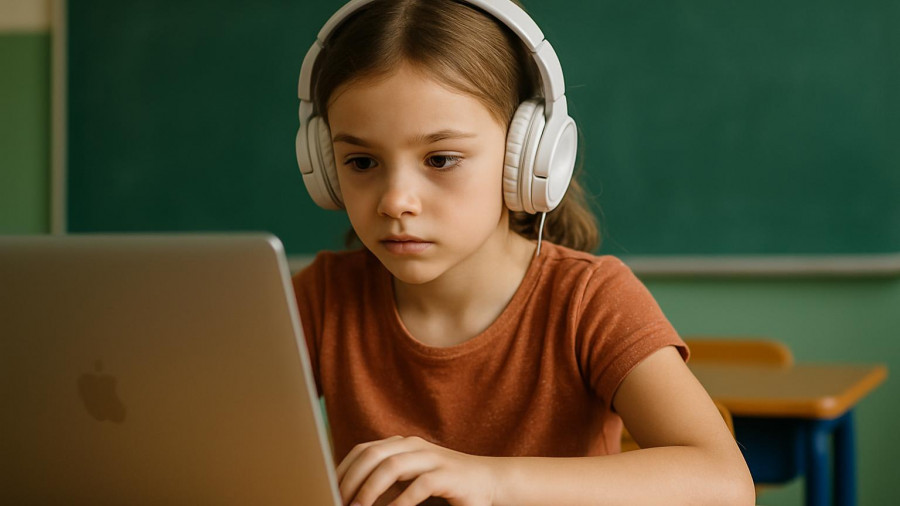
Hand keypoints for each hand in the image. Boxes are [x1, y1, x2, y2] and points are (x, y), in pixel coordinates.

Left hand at [336, 435, 497, 505]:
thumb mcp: (409, 481)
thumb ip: (385, 484)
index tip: (328, 488)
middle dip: (350, 479)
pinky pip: (419, 485)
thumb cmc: (444, 486)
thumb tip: (351, 496)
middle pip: (372, 455)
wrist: (489, 483)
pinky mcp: (448, 475)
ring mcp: (432, 458)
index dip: (343, 469)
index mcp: (402, 444)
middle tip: (338, 501)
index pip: (363, 450)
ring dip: (370, 490)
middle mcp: (414, 446)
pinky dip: (401, 503)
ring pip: (392, 465)